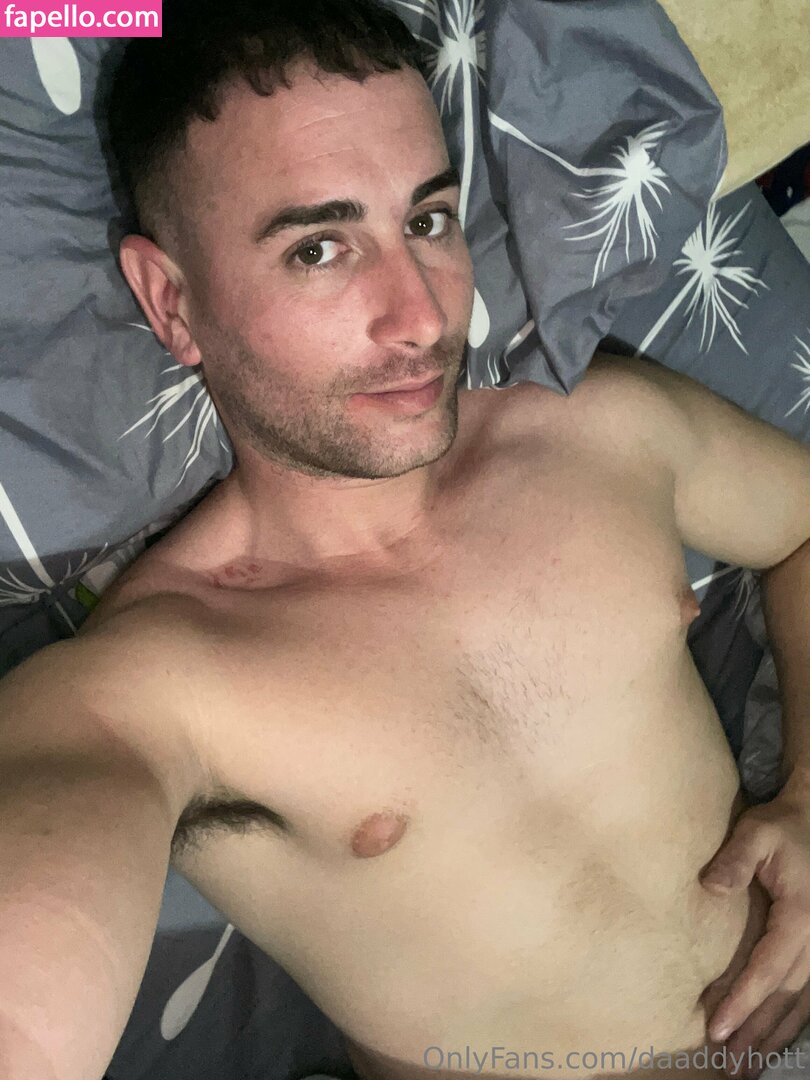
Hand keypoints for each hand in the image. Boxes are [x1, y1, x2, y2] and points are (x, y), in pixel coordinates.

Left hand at [700, 794, 809, 1077]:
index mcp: (800, 917)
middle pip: (784, 999)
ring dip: (771, 1037)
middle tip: (727, 1066)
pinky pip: (807, 997)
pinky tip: (769, 1042)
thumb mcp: (756, 832)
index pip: (768, 969)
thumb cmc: (781, 827)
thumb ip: (734, 858)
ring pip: (799, 1005)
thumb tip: (710, 886)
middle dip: (754, 1033)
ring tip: (745, 1068)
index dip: (742, 1001)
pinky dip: (789, 1023)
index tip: (716, 1028)